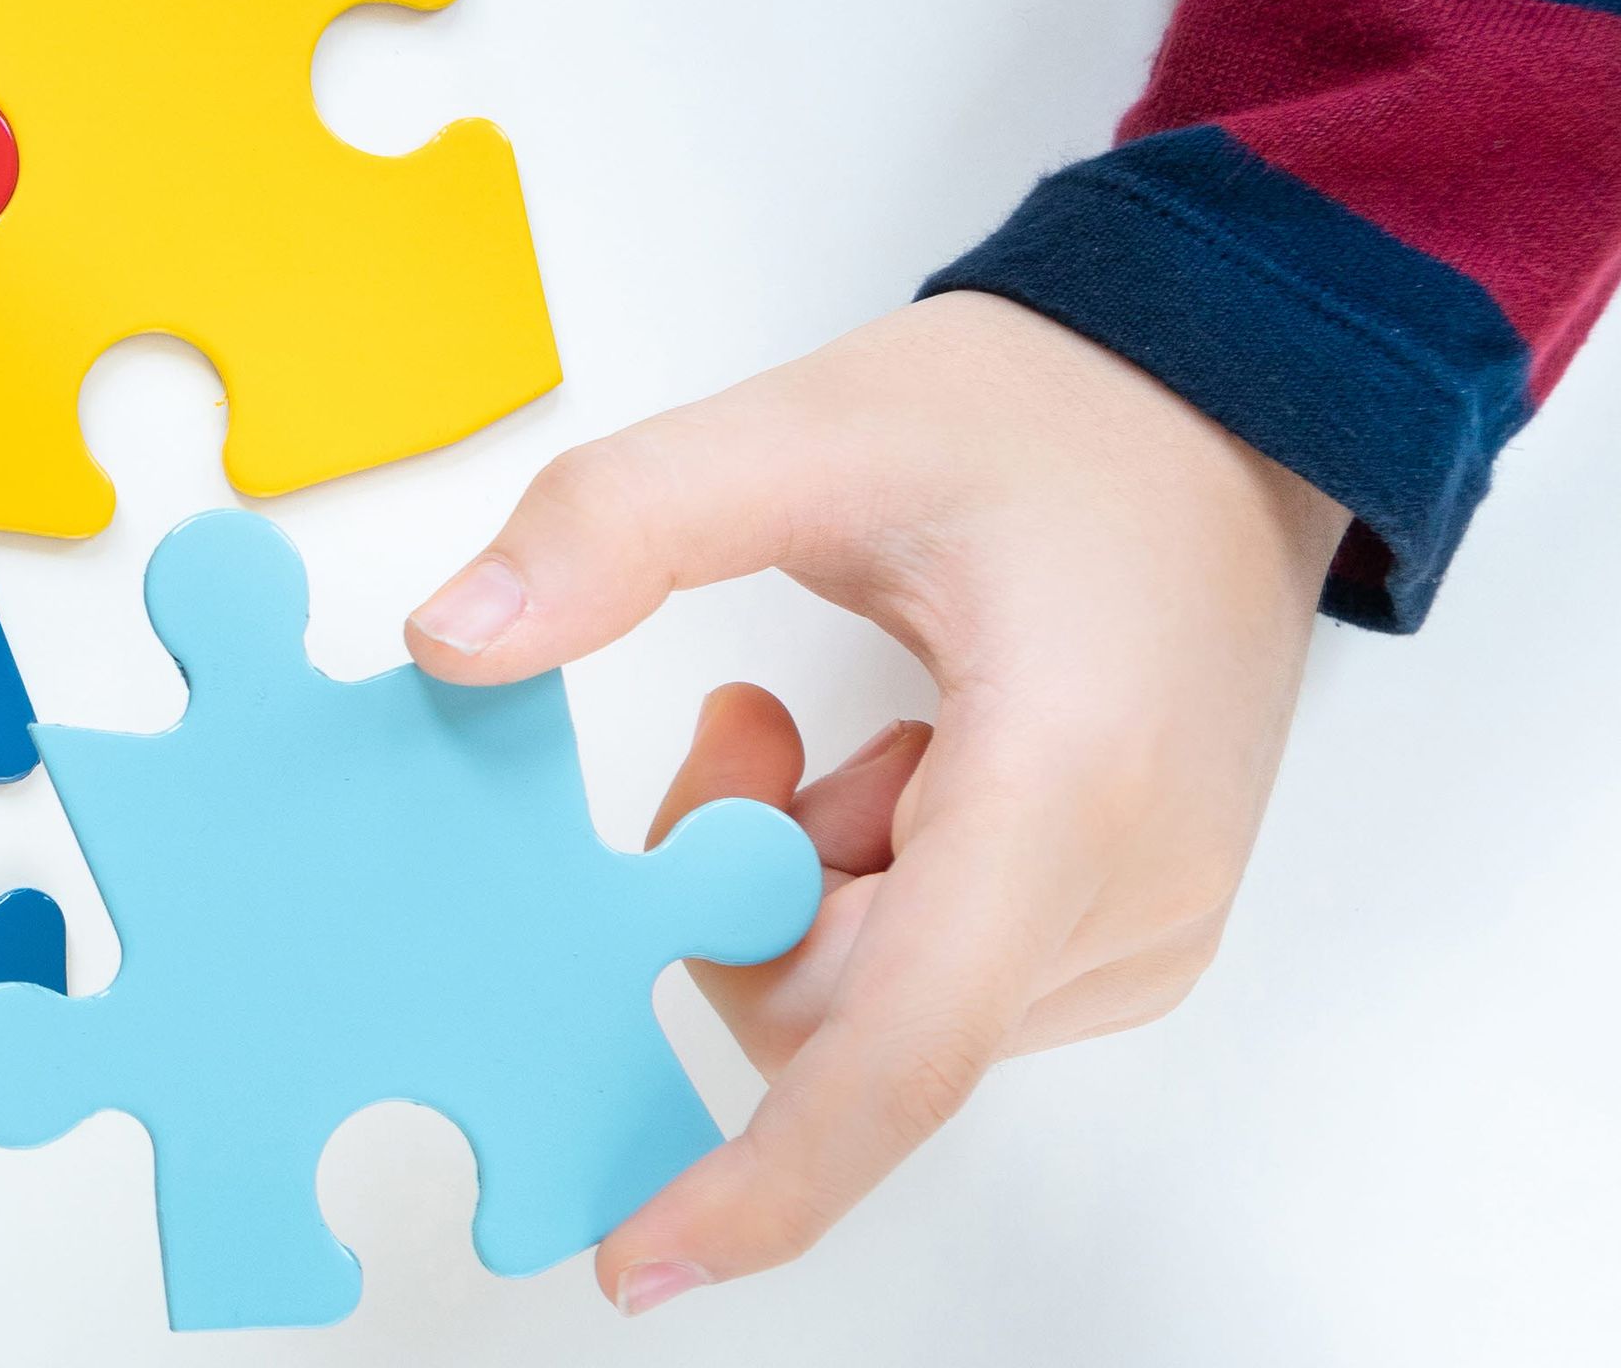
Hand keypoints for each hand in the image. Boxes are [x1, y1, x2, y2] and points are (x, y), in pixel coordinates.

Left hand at [400, 291, 1347, 1312]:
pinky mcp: (1116, 934)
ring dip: (799, 876)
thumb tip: (453, 643)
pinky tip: (900, 758)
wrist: (1219, 415)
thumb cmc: (1051, 422)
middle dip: (733, 892)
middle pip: (838, 1018)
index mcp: (1069, 789)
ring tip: (849, 721)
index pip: (906, 1051)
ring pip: (867, 1002)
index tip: (642, 1258)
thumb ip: (615, 526)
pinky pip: (921, 976)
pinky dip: (861, 882)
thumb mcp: (807, 428)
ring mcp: (1134, 933)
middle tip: (743, 727)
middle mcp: (1125, 900)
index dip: (765, 1173)